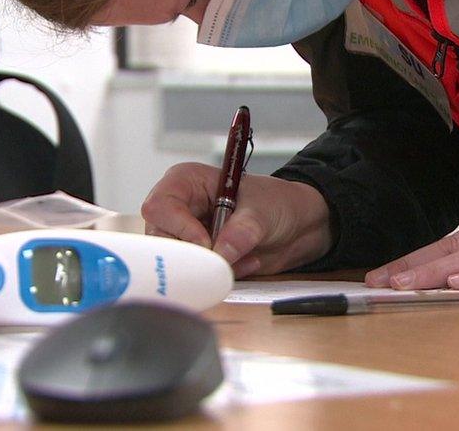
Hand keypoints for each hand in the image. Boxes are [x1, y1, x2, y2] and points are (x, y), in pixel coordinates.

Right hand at [142, 162, 331, 277]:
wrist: (298, 225)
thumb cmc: (278, 202)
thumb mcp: (263, 211)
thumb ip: (242, 231)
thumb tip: (221, 251)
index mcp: (186, 183)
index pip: (160, 206)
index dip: (178, 227)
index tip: (206, 243)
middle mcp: (179, 210)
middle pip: (160, 239)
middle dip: (194, 253)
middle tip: (224, 258)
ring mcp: (187, 236)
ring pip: (177, 262)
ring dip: (212, 266)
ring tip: (246, 256)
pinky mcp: (199, 258)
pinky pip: (196, 275)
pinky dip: (222, 275)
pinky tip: (247, 262)